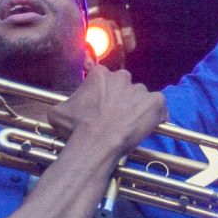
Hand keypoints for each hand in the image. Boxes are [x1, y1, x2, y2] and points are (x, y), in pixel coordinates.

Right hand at [44, 63, 167, 168]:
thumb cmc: (77, 128)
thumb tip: (59, 108)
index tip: (101, 108)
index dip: (103, 95)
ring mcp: (140, 90)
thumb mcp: (58, 112)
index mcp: (100, 75)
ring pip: (140, 96)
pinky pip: (159, 105)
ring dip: (136, 107)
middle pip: (123, 85)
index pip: (104, 80)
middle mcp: (121, 78)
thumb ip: (63, 104)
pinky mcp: (154, 102)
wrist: (97, 142)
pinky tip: (149, 125)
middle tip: (115, 117)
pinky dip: (156, 114)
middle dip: (121, 98)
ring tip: (130, 125)